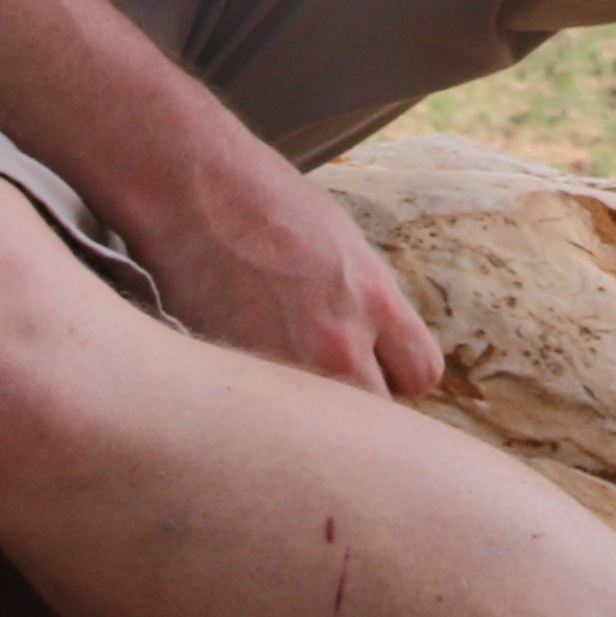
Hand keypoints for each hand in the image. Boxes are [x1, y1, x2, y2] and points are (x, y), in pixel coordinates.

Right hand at [111, 116, 452, 400]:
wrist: (194, 190)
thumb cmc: (268, 206)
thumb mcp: (345, 248)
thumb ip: (369, 306)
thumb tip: (380, 351)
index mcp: (374, 300)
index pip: (421, 374)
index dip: (400, 375)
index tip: (379, 367)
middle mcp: (339, 341)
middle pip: (376, 411)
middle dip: (359, 400)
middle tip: (330, 378)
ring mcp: (284, 365)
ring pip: (321, 426)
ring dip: (310, 414)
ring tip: (288, 386)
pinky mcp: (234, 376)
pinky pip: (265, 416)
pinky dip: (259, 408)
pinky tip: (246, 379)